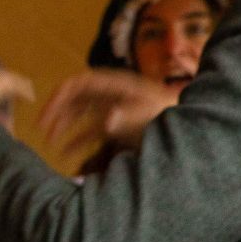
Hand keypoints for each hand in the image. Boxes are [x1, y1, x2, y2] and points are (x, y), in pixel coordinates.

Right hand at [39, 69, 179, 153]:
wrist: (200, 125)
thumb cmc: (174, 116)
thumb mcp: (153, 114)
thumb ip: (129, 117)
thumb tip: (105, 120)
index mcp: (116, 86)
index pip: (77, 85)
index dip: (57, 98)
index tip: (44, 117)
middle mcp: (111, 95)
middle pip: (73, 99)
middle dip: (55, 114)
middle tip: (40, 132)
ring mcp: (114, 110)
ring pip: (79, 115)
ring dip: (63, 128)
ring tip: (50, 145)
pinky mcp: (119, 126)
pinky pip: (90, 131)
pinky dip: (77, 142)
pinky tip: (69, 156)